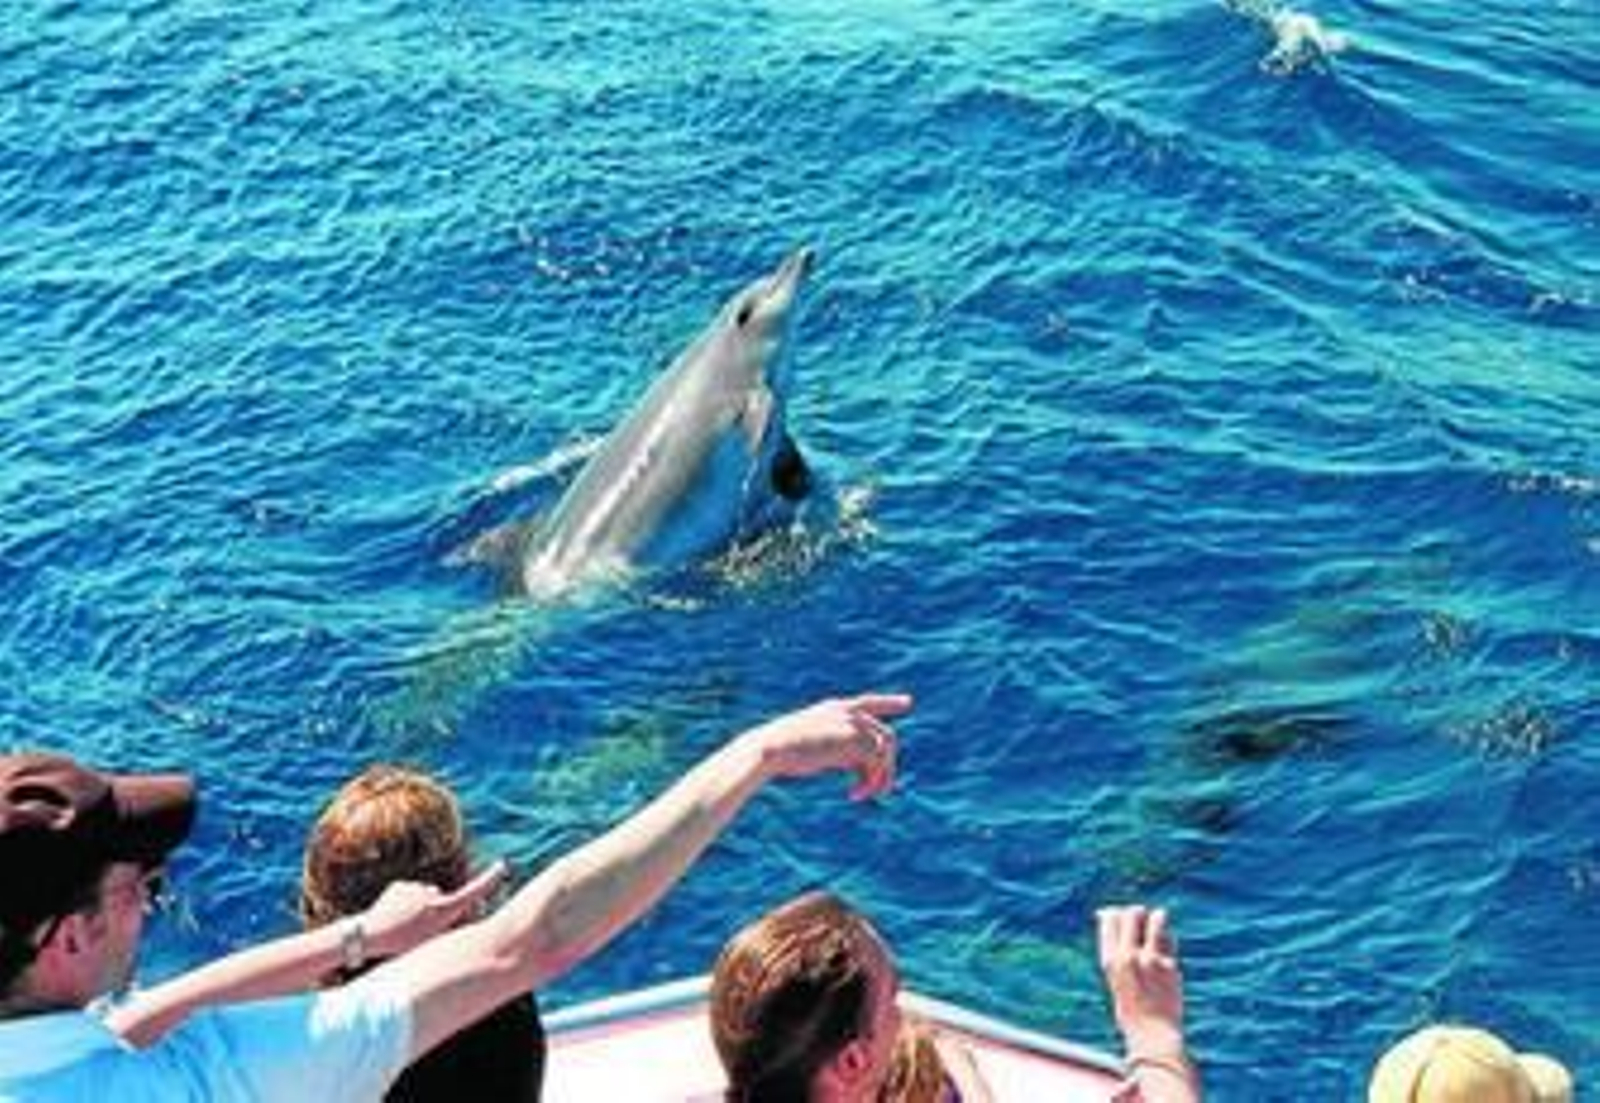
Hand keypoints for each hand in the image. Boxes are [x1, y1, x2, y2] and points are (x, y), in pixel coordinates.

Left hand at [362, 861, 509, 959]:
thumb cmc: (402, 944)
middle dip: (436, 910)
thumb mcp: (431, 941)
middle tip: (416, 930)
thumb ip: (448, 925)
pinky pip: (408, 893)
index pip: (473, 892)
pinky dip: (403, 903)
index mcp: (443, 910)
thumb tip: (460, 910)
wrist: (368, 934)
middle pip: (442, 899)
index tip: (501, 866)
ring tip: (401, 926)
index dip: (490, 879)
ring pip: (424, 896)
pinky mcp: (400, 885)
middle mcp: (432, 895)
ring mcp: (416, 888)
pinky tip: (392, 916)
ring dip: (417, 908)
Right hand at [748, 693, 910, 799]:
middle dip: (886, 765)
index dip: (889, 702)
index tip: (908, 702)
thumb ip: (841, 752)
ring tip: (863, 795)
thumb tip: (860, 770)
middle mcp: (848, 713)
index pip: (868, 702)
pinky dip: (870, 782)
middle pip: (886, 736)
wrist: (770, 748)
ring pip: (885, 750)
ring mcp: (852, 724)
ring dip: (880, 776)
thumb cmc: (784, 753)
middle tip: (880, 792)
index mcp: (834, 709)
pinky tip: (853, 795)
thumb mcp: (816, 748)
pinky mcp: (854, 740)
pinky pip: (877, 762)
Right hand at [1097, 905, 1185, 1056]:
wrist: (1151, 1036)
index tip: (1120, 916)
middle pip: (1131, 913)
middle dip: (1136, 912)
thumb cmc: (1131, 1009)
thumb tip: (1117, 929)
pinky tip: (1166, 942)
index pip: (1110, 918)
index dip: (1115, 912)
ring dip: (1156, 917)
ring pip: (1155, 919)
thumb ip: (1117, 954)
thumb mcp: (1115, 980)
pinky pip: (1168, 939)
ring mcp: (1150, 959)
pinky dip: (1167, 936)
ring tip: (1158, 923)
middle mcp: (1128, 957)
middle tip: (1141, 920)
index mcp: (1110, 961)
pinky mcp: (1169, 966)